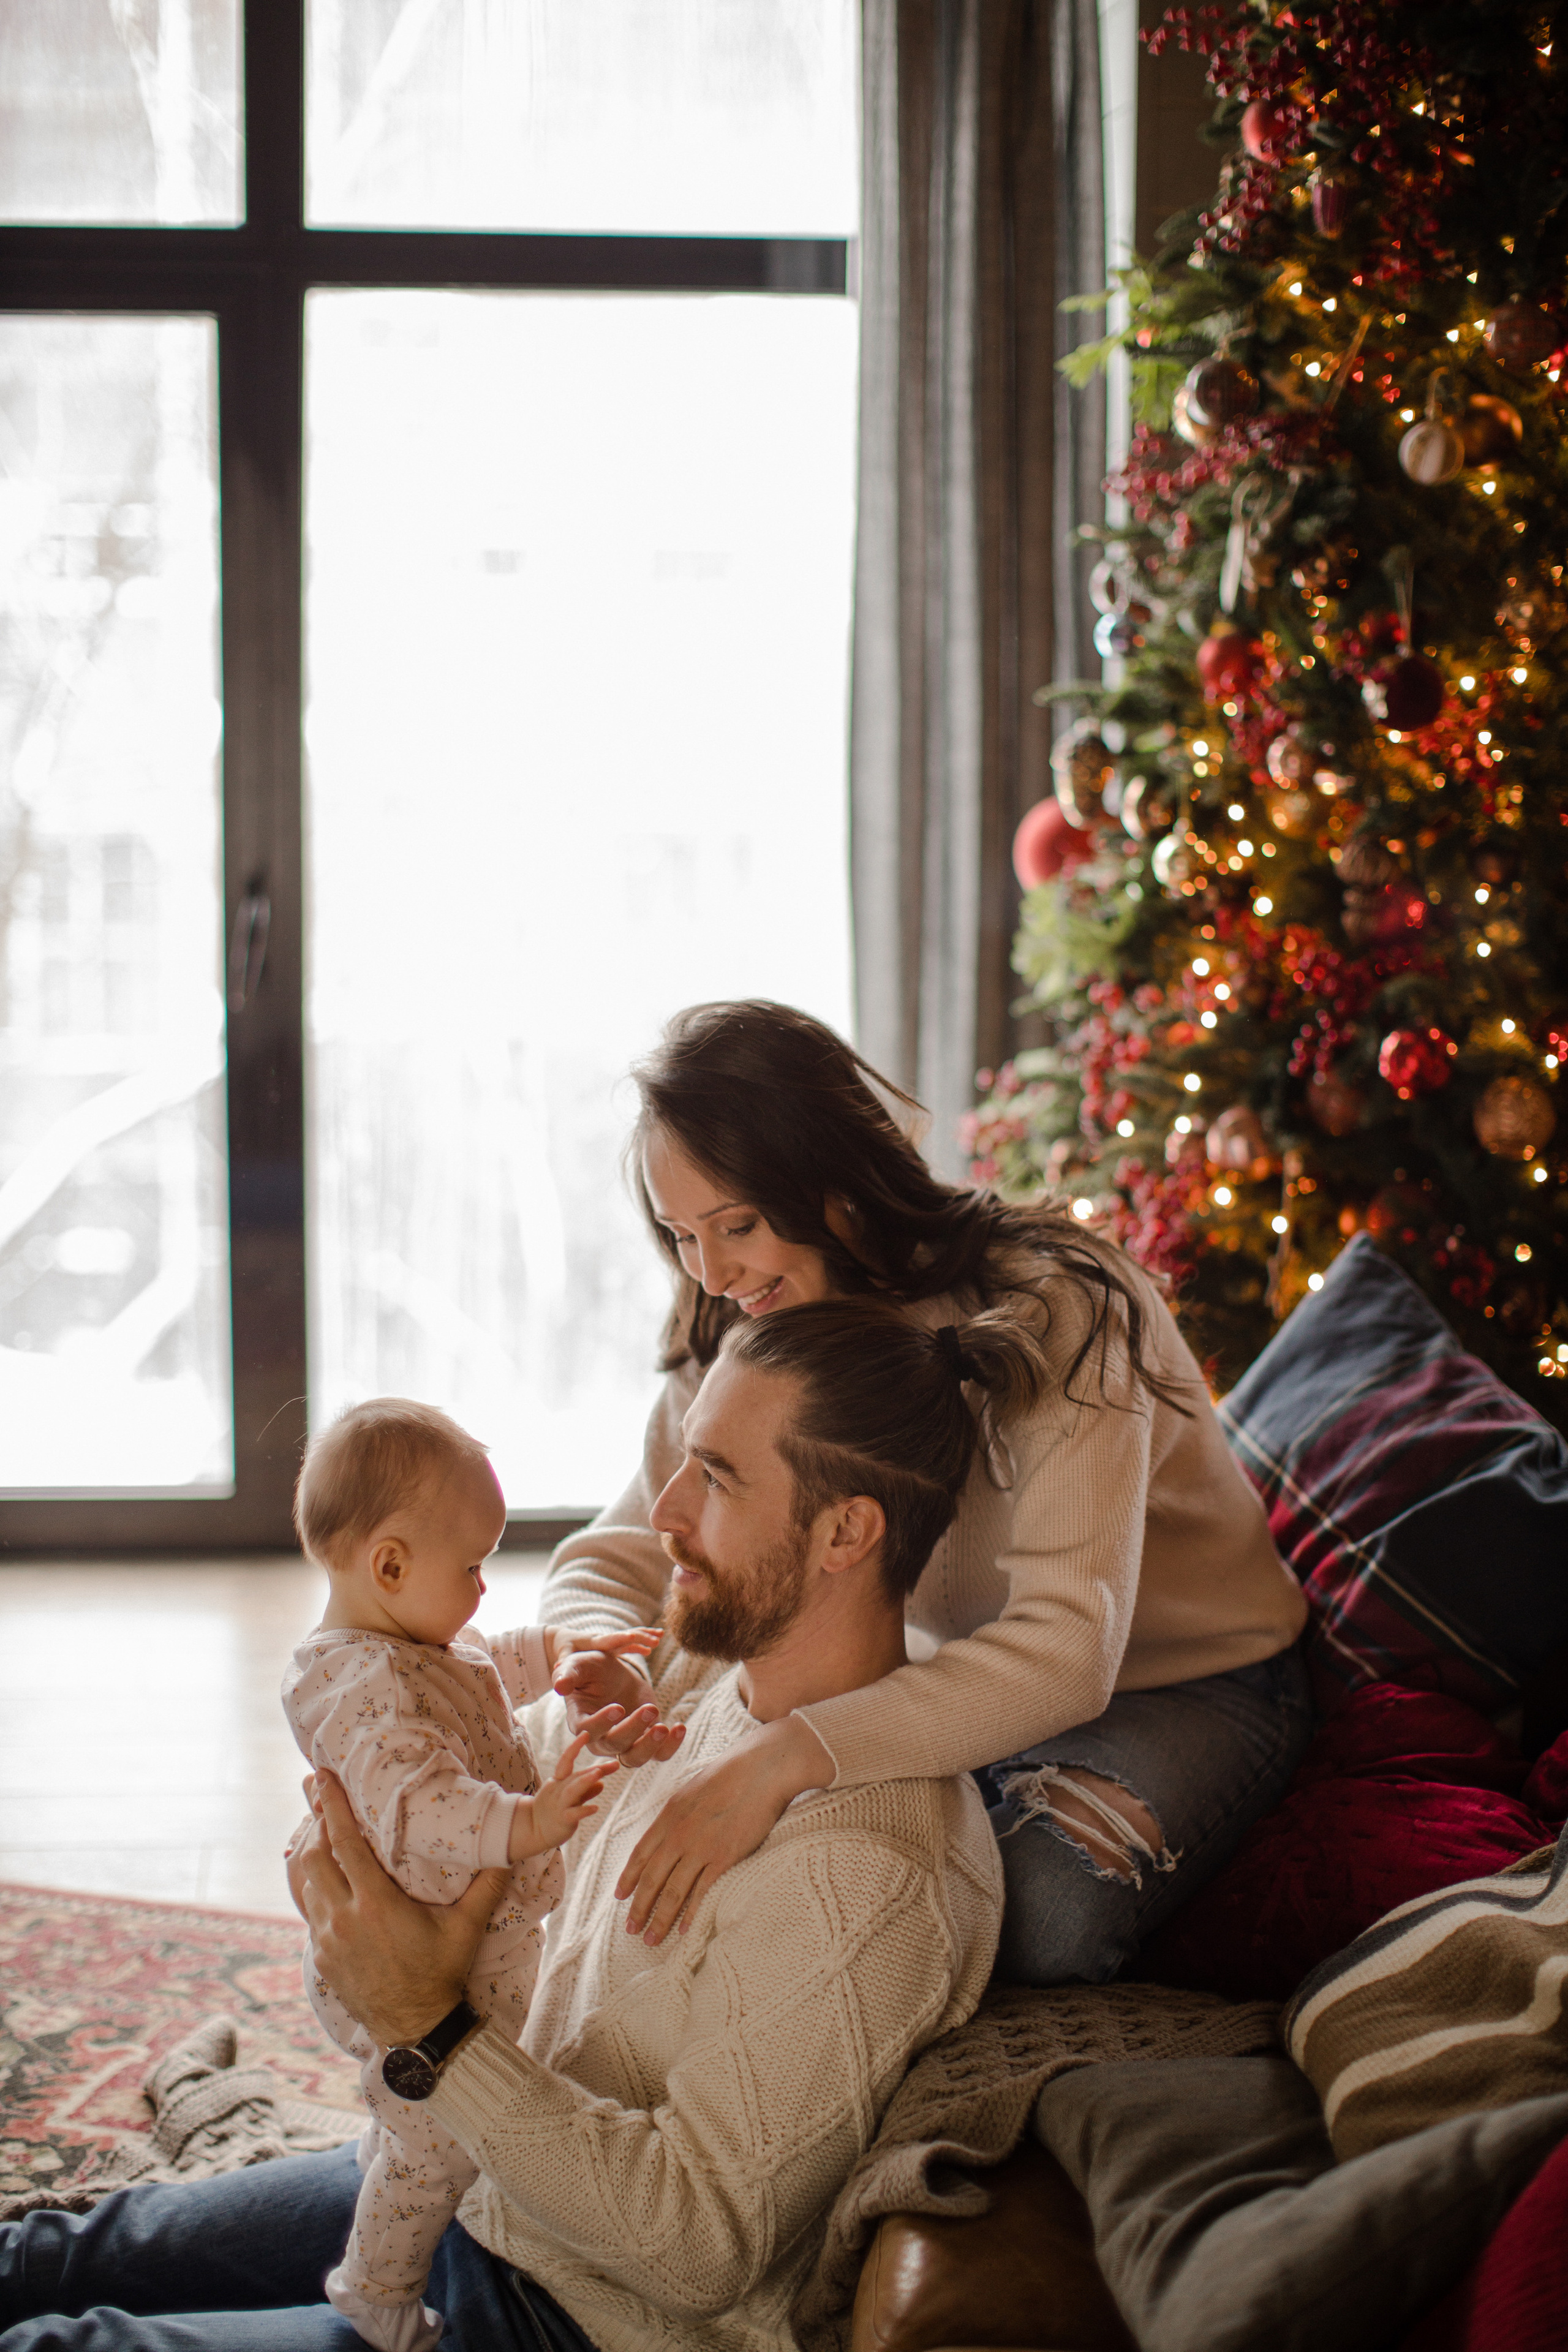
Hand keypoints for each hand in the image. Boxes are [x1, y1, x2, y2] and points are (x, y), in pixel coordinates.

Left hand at [290, 1771, 508, 2047]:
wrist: (416, 2028)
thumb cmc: (442, 1973)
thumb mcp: (467, 1928)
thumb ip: (487, 1885)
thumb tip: (512, 1848)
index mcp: (376, 1905)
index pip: (345, 1843)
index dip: (332, 1806)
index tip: (322, 1776)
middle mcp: (344, 1919)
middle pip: (314, 1857)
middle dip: (317, 1824)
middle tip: (322, 1798)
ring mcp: (328, 1940)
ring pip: (307, 1883)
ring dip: (313, 1854)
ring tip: (323, 1831)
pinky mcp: (321, 1956)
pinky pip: (310, 1910)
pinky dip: (314, 1886)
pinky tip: (327, 1877)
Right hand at [513, 1715, 619, 1857]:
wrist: (532, 1831)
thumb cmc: (553, 1812)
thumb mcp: (569, 1798)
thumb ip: (585, 1790)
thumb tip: (601, 1783)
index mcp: (559, 1781)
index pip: (565, 1760)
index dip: (574, 1746)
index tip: (586, 1733)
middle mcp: (558, 1790)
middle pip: (576, 1776)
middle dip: (595, 1770)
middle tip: (614, 1764)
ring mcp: (559, 1805)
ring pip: (572, 1791)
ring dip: (585, 1781)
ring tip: (598, 1774)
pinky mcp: (562, 1820)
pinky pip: (572, 1814)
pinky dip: (584, 1810)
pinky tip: (595, 1808)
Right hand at [554, 1639, 687, 1769]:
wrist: (612, 1675)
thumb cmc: (590, 1670)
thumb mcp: (579, 1665)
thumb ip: (569, 1673)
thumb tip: (559, 1685)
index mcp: (581, 1721)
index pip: (588, 1731)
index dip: (602, 1723)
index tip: (618, 1707)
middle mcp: (600, 1739)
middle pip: (614, 1745)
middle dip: (633, 1729)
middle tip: (650, 1708)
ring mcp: (624, 1743)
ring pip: (635, 1757)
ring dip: (651, 1745)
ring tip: (665, 1727)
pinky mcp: (644, 1741)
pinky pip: (658, 1754)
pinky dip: (671, 1746)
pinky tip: (679, 1727)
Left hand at [613, 1714, 831, 1944]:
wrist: (761, 1768)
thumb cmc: (730, 1774)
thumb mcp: (691, 1789)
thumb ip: (676, 1814)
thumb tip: (668, 1833)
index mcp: (669, 1815)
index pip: (640, 1853)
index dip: (629, 1878)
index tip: (620, 1896)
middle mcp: (679, 1833)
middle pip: (651, 1878)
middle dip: (638, 1907)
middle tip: (630, 1929)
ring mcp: (701, 1847)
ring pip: (673, 1891)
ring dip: (660, 1918)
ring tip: (652, 1938)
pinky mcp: (725, 1856)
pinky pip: (703, 1892)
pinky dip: (691, 1913)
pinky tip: (684, 1929)